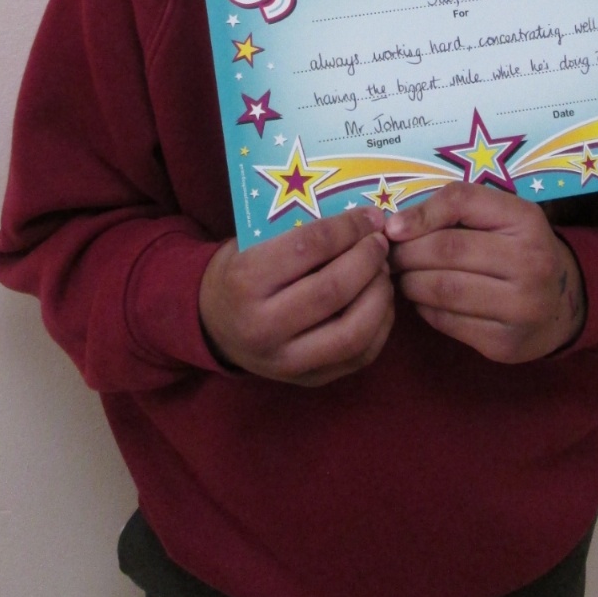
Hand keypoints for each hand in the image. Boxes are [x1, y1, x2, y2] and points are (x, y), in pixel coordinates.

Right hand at [199, 207, 394, 386]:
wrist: (215, 326)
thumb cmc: (240, 272)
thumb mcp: (252, 242)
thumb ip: (299, 231)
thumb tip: (360, 218)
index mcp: (245, 281)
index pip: (308, 247)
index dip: (347, 228)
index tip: (370, 216)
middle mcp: (263, 327)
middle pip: (333, 290)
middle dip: (368, 260)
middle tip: (381, 242)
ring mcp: (286, 361)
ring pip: (353, 332)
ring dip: (379, 295)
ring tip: (383, 271)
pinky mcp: (308, 380)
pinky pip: (359, 355)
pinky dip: (380, 324)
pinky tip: (380, 299)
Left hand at [386, 184, 585, 361]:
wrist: (562, 305)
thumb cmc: (517, 249)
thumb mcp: (500, 217)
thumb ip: (453, 209)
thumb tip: (394, 228)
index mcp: (527, 220)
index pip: (462, 202)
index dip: (420, 213)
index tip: (392, 227)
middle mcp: (531, 263)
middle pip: (446, 250)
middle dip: (406, 252)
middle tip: (391, 255)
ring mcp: (521, 308)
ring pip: (442, 289)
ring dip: (409, 282)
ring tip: (403, 276)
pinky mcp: (505, 343)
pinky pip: (447, 322)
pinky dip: (424, 309)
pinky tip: (423, 300)